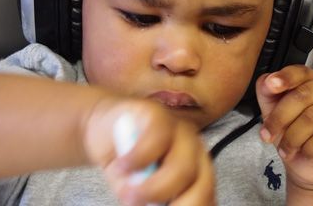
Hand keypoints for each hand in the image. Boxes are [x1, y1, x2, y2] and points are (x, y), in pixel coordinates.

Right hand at [82, 98, 215, 205]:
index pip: (207, 199)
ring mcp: (179, 130)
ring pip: (182, 167)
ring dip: (152, 188)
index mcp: (198, 172)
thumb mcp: (141, 190)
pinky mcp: (159, 114)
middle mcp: (195, 151)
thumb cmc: (128, 163)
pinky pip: (156, 140)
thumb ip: (155, 201)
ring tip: (128, 192)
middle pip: (202, 186)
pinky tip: (122, 165)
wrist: (106, 127)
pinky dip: (137, 159)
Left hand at [256, 65, 312, 190]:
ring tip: (286, 148)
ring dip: (291, 138)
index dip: (284, 77)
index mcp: (308, 79)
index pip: (298, 72)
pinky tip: (304, 150)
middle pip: (300, 97)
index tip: (272, 84)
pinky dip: (308, 148)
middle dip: (279, 119)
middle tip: (267, 134)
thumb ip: (267, 91)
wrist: (309, 161)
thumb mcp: (273, 108)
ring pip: (310, 119)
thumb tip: (266, 81)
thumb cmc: (291, 129)